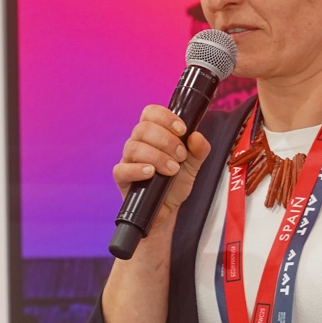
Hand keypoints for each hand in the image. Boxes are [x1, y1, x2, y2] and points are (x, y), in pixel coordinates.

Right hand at [113, 105, 211, 223]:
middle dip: (166, 140)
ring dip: (157, 156)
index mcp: (153, 134)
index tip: (182, 130)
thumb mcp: (193, 165)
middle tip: (181, 156)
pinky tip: (151, 173)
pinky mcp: (122, 178)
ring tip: (172, 170)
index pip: (150, 113)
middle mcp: (138, 143)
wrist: (168, 209)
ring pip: (134, 147)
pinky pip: (122, 169)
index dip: (165, 117)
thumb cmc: (176, 183)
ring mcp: (128, 160)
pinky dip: (137, 169)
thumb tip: (197, 136)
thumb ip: (199, 150)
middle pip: (143, 128)